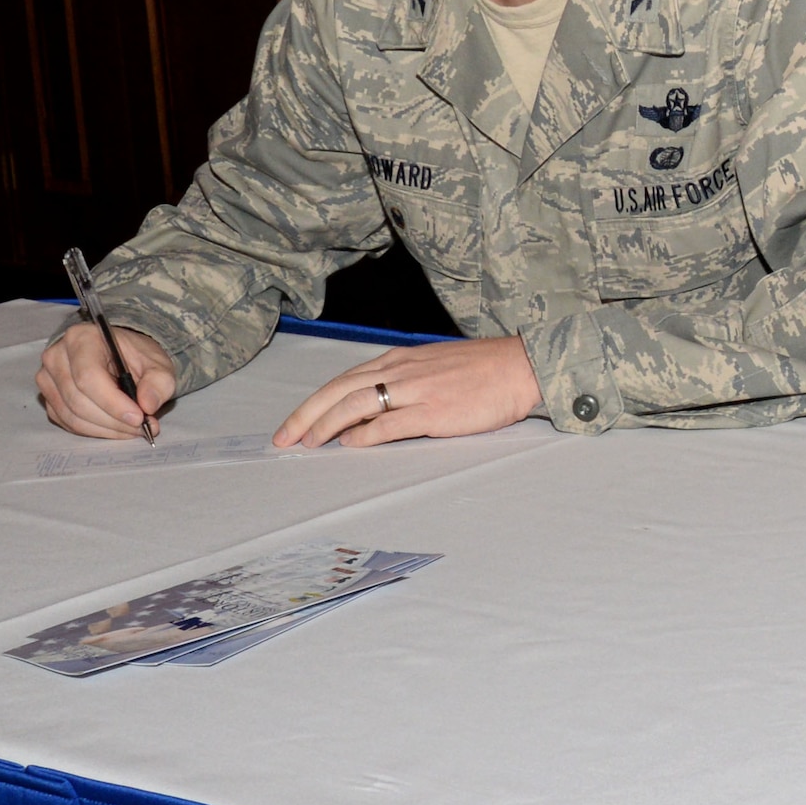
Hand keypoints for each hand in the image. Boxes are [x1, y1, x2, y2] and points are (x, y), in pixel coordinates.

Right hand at [37, 325, 175, 438]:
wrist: (122, 355)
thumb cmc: (137, 356)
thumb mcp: (158, 364)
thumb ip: (158, 382)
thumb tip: (148, 405)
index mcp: (82, 338)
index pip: (89, 376)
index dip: (113, 402)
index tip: (139, 418)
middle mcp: (57, 356)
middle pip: (78, 400)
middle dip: (113, 420)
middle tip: (142, 427)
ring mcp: (48, 379)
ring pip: (72, 416)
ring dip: (106, 429)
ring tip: (133, 429)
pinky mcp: (49, 398)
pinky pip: (67, 422)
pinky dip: (95, 430)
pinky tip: (117, 428)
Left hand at [273, 336, 542, 448]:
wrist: (522, 366)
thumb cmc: (485, 370)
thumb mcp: (437, 367)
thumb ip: (404, 383)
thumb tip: (373, 409)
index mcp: (401, 360)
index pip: (344, 380)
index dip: (314, 403)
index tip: (294, 424)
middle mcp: (402, 370)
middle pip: (338, 390)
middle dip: (306, 414)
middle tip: (283, 439)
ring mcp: (417, 390)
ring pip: (355, 403)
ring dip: (325, 424)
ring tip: (307, 444)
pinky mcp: (434, 412)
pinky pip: (389, 423)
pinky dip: (364, 434)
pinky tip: (350, 444)